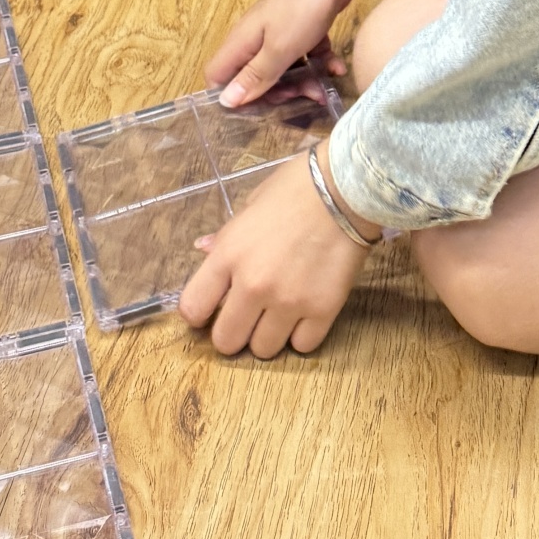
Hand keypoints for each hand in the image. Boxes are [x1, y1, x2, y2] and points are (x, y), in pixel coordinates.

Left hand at [178, 154, 375, 356]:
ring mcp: (289, 302)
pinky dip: (301, 334)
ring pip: (263, 350)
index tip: (210, 310)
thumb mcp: (250, 205)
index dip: (199, 314)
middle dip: (233, 332)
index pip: (192, 309)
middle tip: (246, 317)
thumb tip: (204, 250)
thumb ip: (226, 238)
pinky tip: (305, 314)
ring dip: (268, 336)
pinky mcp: (323, 311)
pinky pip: (302, 346)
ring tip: (278, 314)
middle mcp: (253, 285)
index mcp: (228, 255)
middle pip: (226, 341)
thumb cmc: (295, 188)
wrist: (347, 189)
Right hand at [208, 0, 370, 107]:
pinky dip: (320, 63)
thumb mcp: (279, 49)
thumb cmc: (303, 5)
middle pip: (255, 78)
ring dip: (304, 81)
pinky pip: (307, 54)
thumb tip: (226, 102)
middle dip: (278, 93)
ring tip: (324, 89)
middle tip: (301, 97)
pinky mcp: (304, 27)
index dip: (232, 98)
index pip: (219, 78)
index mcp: (242, 43)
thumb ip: (255, 76)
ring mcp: (281, 32)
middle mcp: (256, 38)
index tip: (258, 111)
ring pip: (284, 69)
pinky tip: (336, 67)